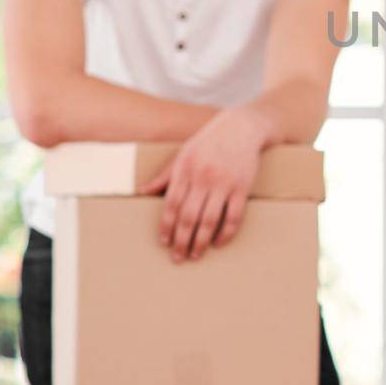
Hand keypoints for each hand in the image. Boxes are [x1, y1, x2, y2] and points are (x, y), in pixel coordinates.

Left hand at [141, 106, 272, 261]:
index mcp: (185, 169)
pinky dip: (226, 234)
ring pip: (210, 220)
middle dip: (181, 240)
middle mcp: (203, 177)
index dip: (166, 226)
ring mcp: (224, 183)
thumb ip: (165, 175)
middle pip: (189, 217)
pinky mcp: (243, 187)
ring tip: (195, 255)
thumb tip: (142, 191)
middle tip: (178, 257)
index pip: (172, 204)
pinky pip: (234, 217)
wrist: (242, 127)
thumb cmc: (209, 141)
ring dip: (201, 242)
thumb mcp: (183, 153)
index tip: (164, 242)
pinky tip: (218, 243)